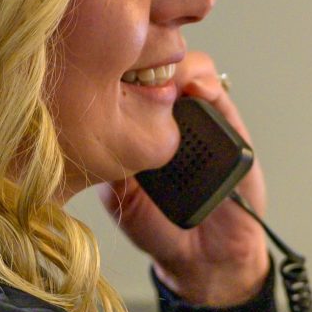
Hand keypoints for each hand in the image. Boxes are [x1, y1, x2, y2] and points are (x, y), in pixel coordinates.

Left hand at [98, 53, 270, 306]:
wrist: (204, 258)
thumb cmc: (158, 229)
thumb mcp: (117, 193)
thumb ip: (105, 159)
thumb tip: (82, 124)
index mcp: (136, 126)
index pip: (124, 79)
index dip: (113, 64)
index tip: (97, 62)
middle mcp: (167, 116)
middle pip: (154, 63)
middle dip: (142, 54)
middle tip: (127, 58)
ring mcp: (198, 118)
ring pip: (186, 67)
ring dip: (172, 64)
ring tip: (159, 72)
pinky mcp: (229, 126)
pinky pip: (216, 92)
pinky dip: (204, 82)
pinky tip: (192, 86)